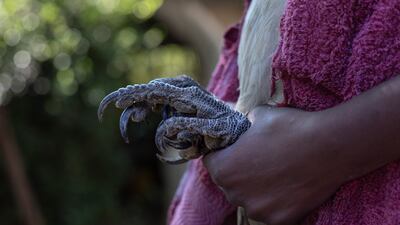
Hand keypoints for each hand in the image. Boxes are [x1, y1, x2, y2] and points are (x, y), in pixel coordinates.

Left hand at [203, 105, 345, 224]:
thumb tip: (244, 125)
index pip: (211, 162)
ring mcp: (258, 210)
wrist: (330, 146)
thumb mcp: (259, 115)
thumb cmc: (290, 127)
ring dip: (256, 188)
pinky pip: (270, 210)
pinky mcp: (280, 220)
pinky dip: (276, 201)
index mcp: (224, 168)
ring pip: (249, 198)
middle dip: (238, 171)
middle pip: (228, 182)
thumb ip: (243, 124)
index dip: (221, 152)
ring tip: (276, 172)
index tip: (233, 149)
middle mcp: (235, 194)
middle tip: (257, 159)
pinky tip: (288, 185)